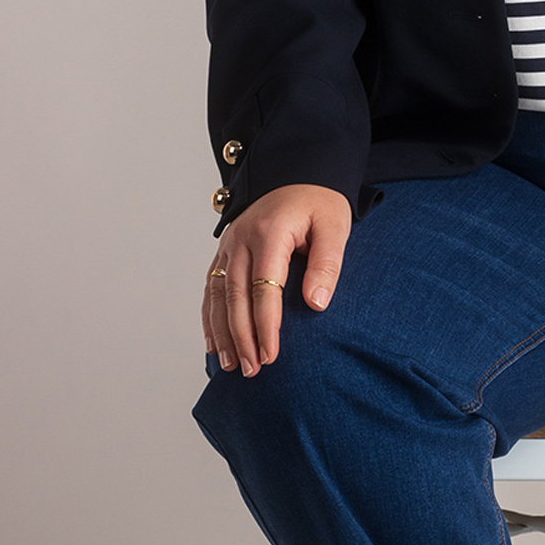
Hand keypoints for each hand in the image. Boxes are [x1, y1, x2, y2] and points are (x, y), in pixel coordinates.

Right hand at [203, 184, 352, 377]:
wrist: (299, 173)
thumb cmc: (320, 203)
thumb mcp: (334, 227)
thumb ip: (327, 264)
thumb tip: (316, 304)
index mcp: (269, 233)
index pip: (264, 288)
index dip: (266, 325)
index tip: (272, 355)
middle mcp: (241, 239)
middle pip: (236, 296)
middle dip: (242, 337)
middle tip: (252, 370)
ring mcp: (228, 244)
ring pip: (217, 295)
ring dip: (222, 332)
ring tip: (231, 365)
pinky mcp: (224, 250)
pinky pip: (211, 286)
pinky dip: (210, 317)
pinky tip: (213, 343)